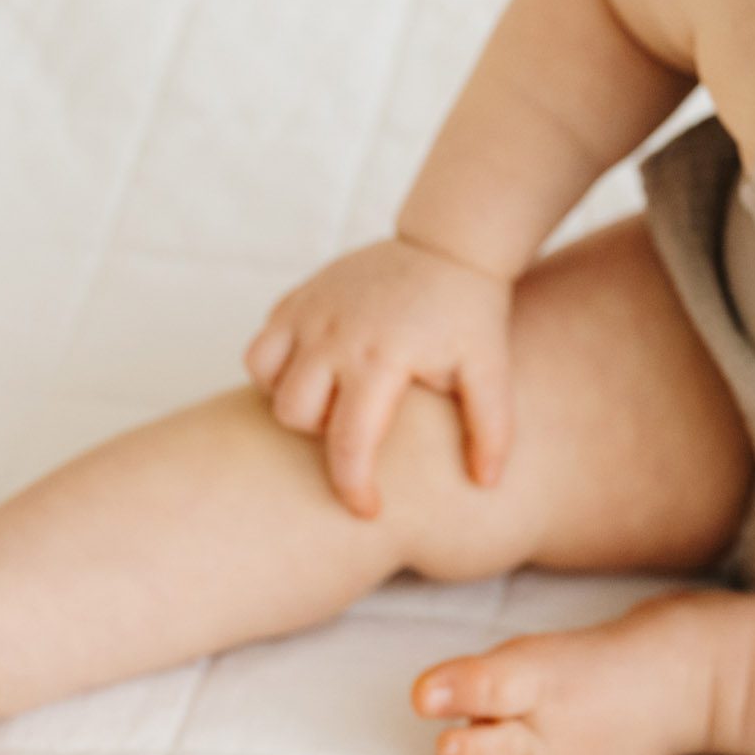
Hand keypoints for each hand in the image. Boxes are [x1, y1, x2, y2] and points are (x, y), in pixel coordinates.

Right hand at [243, 233, 515, 518]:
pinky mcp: (298, 295)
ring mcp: (311, 310)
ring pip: (266, 379)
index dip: (353, 488)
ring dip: (293, 401)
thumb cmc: (471, 314)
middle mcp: (335, 333)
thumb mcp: (491, 370)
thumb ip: (492, 429)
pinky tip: (316, 369)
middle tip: (362, 427)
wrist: (450, 244)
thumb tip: (484, 484)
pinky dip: (277, 367)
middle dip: (321, 438)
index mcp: (381, 357)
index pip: (348, 444)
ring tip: (334, 399)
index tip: (368, 510)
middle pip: (294, 415)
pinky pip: (261, 345)